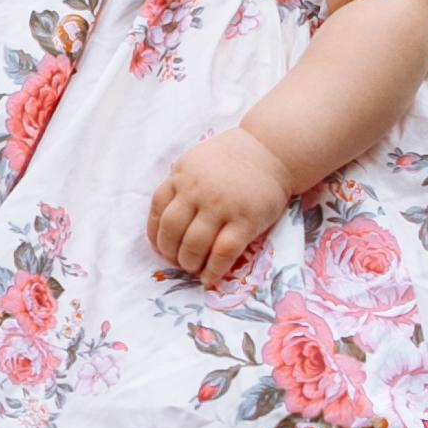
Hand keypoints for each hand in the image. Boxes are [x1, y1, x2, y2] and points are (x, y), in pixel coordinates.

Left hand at [147, 127, 292, 287]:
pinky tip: (210, 278)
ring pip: (193, 245)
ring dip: (189, 263)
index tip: (160, 247)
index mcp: (182, 176)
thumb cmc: (233, 159)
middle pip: (171, 231)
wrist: (272, 149)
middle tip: (178, 261)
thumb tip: (165, 219)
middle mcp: (197, 191)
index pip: (157, 211)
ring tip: (193, 267)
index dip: (155, 234)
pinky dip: (213, 270)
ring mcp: (221, 206)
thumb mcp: (197, 161)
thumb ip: (180, 184)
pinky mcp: (245, 220)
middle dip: (170, 252)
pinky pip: (223, 252)